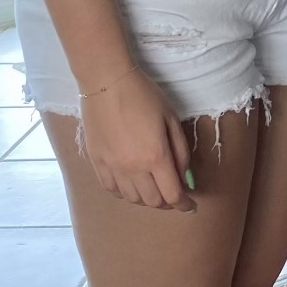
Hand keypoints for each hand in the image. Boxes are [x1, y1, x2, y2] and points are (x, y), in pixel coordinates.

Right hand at [78, 68, 195, 210]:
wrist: (107, 81)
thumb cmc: (144, 95)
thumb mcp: (171, 120)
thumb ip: (180, 152)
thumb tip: (185, 178)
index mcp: (156, 157)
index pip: (173, 195)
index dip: (184, 204)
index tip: (190, 205)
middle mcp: (133, 168)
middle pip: (152, 201)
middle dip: (167, 202)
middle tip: (173, 193)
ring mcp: (112, 166)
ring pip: (132, 198)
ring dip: (146, 198)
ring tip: (153, 188)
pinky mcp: (96, 161)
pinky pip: (111, 189)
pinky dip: (124, 192)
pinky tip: (131, 184)